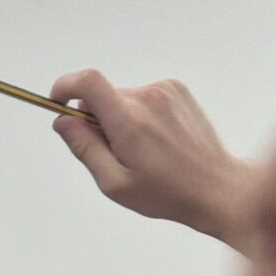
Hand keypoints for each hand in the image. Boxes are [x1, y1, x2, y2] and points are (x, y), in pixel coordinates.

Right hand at [45, 73, 254, 246]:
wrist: (217, 188)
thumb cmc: (167, 193)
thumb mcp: (114, 183)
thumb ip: (84, 148)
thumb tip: (63, 120)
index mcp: (129, 121)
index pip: (87, 82)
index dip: (65, 86)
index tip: (58, 102)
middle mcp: (147, 98)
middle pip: (102, 95)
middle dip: (96, 119)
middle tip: (113, 152)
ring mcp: (165, 90)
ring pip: (122, 97)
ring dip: (120, 119)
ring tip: (143, 151)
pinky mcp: (177, 90)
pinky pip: (142, 97)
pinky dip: (140, 115)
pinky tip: (157, 141)